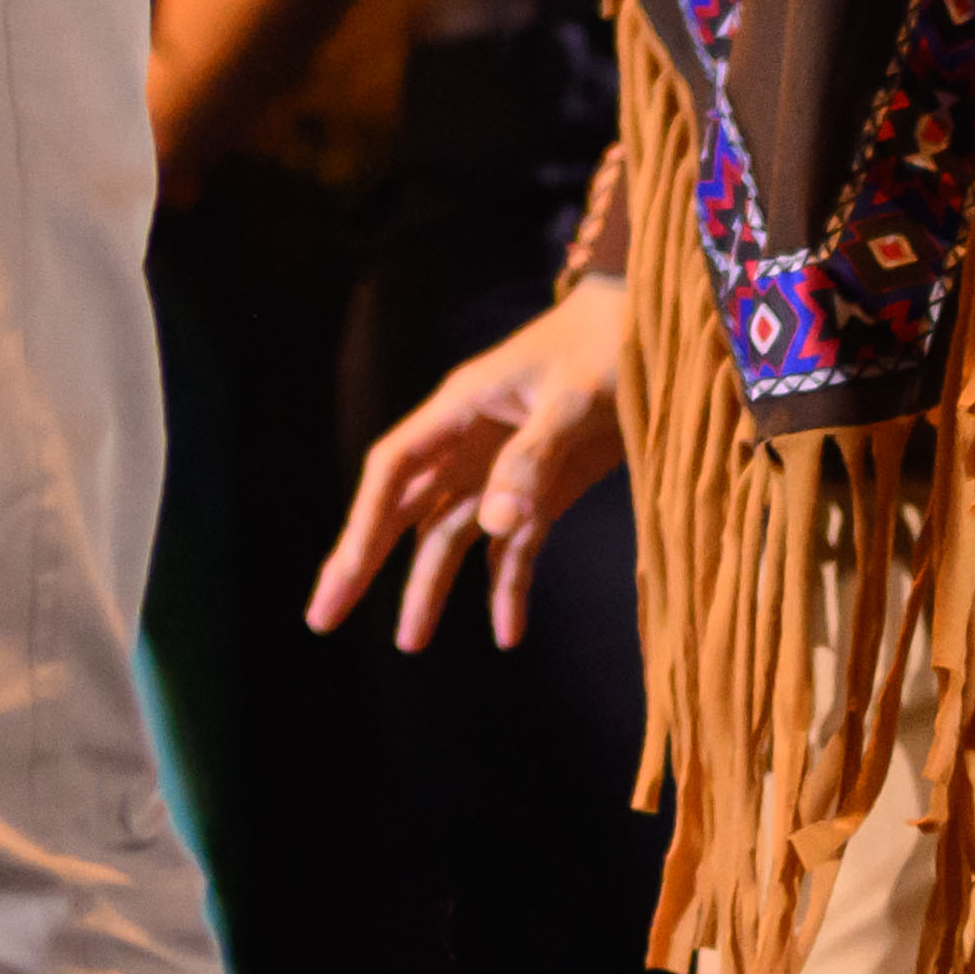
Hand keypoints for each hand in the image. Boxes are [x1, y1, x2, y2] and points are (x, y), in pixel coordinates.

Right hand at [306, 279, 628, 651]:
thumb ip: (535, 457)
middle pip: (404, 509)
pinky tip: (508, 634)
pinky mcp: (542, 492)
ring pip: (450, 535)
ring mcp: (503, 470)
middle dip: (363, 561)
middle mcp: (470, 444)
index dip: (364, 523)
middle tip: (323, 618)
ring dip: (430, 586)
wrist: (651, 329)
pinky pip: (513, 549)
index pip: (394, 471)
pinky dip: (508, 588)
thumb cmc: (608, 347)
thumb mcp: (576, 398)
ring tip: (410, 644)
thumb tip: (495, 525)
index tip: (343, 574)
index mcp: (462, 408)